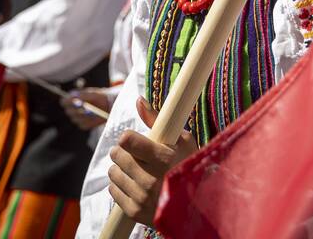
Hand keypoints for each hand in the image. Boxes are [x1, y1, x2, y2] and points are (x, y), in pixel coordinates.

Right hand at [60, 87, 111, 129]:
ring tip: (94, 111)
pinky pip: (83, 125)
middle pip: (68, 112)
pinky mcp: (83, 125)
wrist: (108, 105)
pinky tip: (95, 117)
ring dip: (84, 116)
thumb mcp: (92, 94)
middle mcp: (72, 110)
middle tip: (85, 107)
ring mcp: (77, 118)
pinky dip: (89, 121)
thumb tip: (76, 98)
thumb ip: (84, 95)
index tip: (74, 101)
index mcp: (71, 100)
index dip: (67, 102)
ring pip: (75, 119)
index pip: (64, 102)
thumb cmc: (99, 97)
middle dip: (76, 110)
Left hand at [107, 97, 197, 226]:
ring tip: (136, 170)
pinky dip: (120, 186)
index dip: (129, 138)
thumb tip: (138, 100)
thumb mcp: (182, 141)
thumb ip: (158, 120)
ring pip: (113, 173)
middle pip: (117, 155)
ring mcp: (142, 198)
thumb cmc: (190, 167)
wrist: (200, 205)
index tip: (135, 141)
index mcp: (163, 159)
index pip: (126, 140)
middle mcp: (151, 180)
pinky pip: (112, 191)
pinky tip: (134, 185)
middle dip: (123, 152)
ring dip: (121, 169)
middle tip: (135, 155)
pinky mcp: (135, 212)